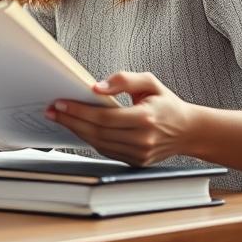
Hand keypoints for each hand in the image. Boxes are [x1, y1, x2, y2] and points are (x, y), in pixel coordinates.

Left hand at [47, 71, 196, 166]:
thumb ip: (123, 80)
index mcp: (146, 118)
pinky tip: (79, 128)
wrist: (188, 131)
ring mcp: (139, 154)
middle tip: (52, 111)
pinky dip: (89, 139)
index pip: (104, 117)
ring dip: (76, 131)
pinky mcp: (136, 161)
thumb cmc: (167, 103)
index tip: (60, 103)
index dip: (79, 111)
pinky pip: (106, 151)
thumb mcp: (150, 82)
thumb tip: (96, 87)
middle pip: (97, 132)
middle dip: (70, 120)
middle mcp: (142, 139)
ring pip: (98, 144)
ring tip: (61, 118)